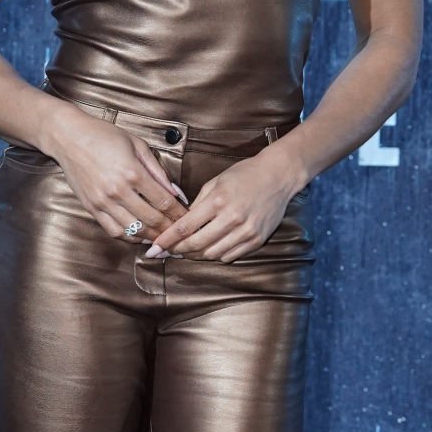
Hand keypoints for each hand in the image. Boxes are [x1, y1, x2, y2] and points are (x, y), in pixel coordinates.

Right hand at [46, 110, 188, 242]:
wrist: (68, 136)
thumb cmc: (103, 135)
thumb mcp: (137, 145)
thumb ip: (158, 171)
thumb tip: (175, 192)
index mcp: (133, 172)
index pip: (164, 202)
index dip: (179, 214)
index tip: (187, 218)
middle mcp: (118, 191)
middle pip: (152, 220)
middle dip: (170, 229)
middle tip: (180, 233)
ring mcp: (103, 202)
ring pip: (134, 230)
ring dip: (152, 237)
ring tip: (163, 238)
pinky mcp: (91, 208)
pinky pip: (114, 230)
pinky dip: (130, 237)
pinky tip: (140, 236)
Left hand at [143, 150, 301, 262]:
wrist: (277, 176)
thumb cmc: (244, 175)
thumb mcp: (215, 183)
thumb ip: (197, 205)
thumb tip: (180, 225)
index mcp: (218, 201)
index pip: (185, 227)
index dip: (167, 240)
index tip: (154, 249)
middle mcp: (232, 218)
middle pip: (197, 245)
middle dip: (178, 251)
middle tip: (168, 252)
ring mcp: (246, 231)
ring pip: (212, 254)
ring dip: (196, 255)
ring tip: (187, 250)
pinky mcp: (256, 240)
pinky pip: (229, 256)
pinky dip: (215, 255)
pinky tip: (209, 249)